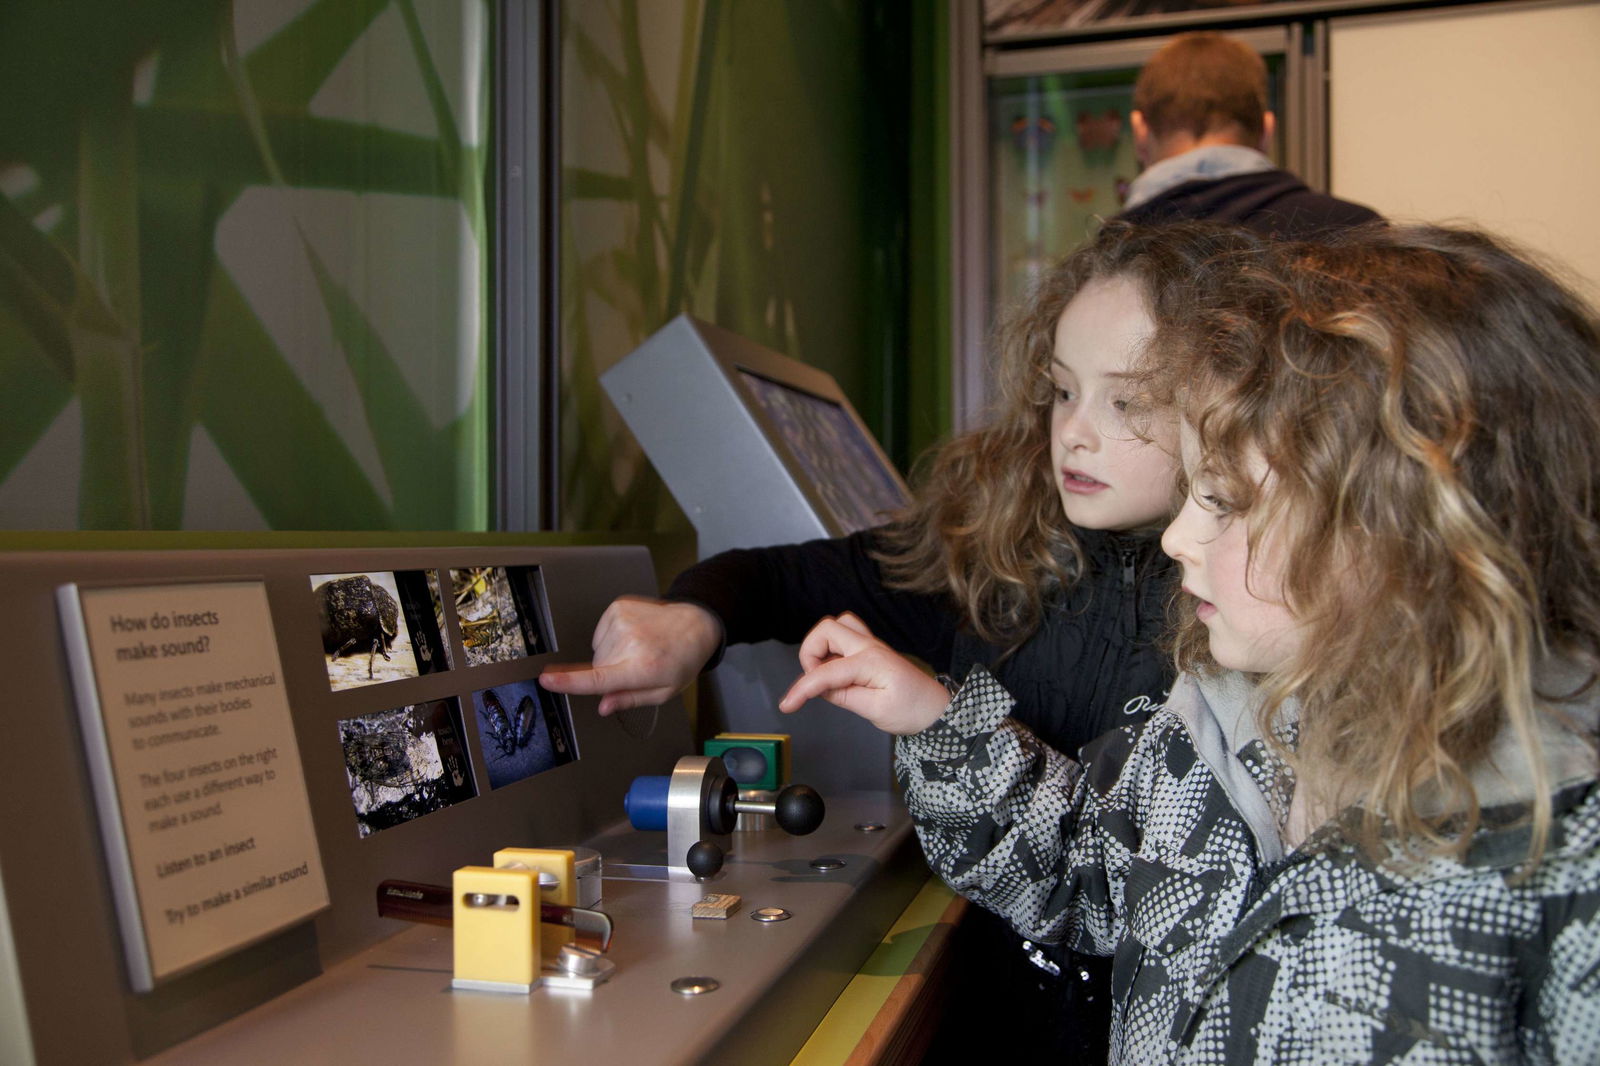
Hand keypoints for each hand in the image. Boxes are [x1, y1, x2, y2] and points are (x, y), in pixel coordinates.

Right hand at [538, 596, 721, 715]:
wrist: (694, 624)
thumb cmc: (681, 659)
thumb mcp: (663, 692)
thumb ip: (629, 699)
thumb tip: (603, 706)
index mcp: (643, 667)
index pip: (599, 678)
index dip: (569, 681)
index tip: (547, 679)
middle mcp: (631, 641)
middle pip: (597, 667)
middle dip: (611, 673)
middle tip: (637, 667)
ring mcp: (623, 620)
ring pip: (598, 652)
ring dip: (613, 655)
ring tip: (639, 650)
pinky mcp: (618, 607)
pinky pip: (600, 634)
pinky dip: (612, 639)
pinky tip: (633, 636)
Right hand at [777, 613, 949, 734]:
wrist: (936, 710)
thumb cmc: (912, 711)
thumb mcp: (875, 711)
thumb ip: (843, 696)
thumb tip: (819, 688)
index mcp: (870, 662)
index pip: (825, 672)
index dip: (802, 689)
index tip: (787, 705)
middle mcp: (870, 647)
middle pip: (827, 628)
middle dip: (810, 652)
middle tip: (814, 680)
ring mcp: (871, 645)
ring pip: (837, 625)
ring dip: (822, 645)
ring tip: (823, 673)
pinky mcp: (871, 650)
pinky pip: (846, 635)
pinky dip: (832, 648)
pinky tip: (836, 671)